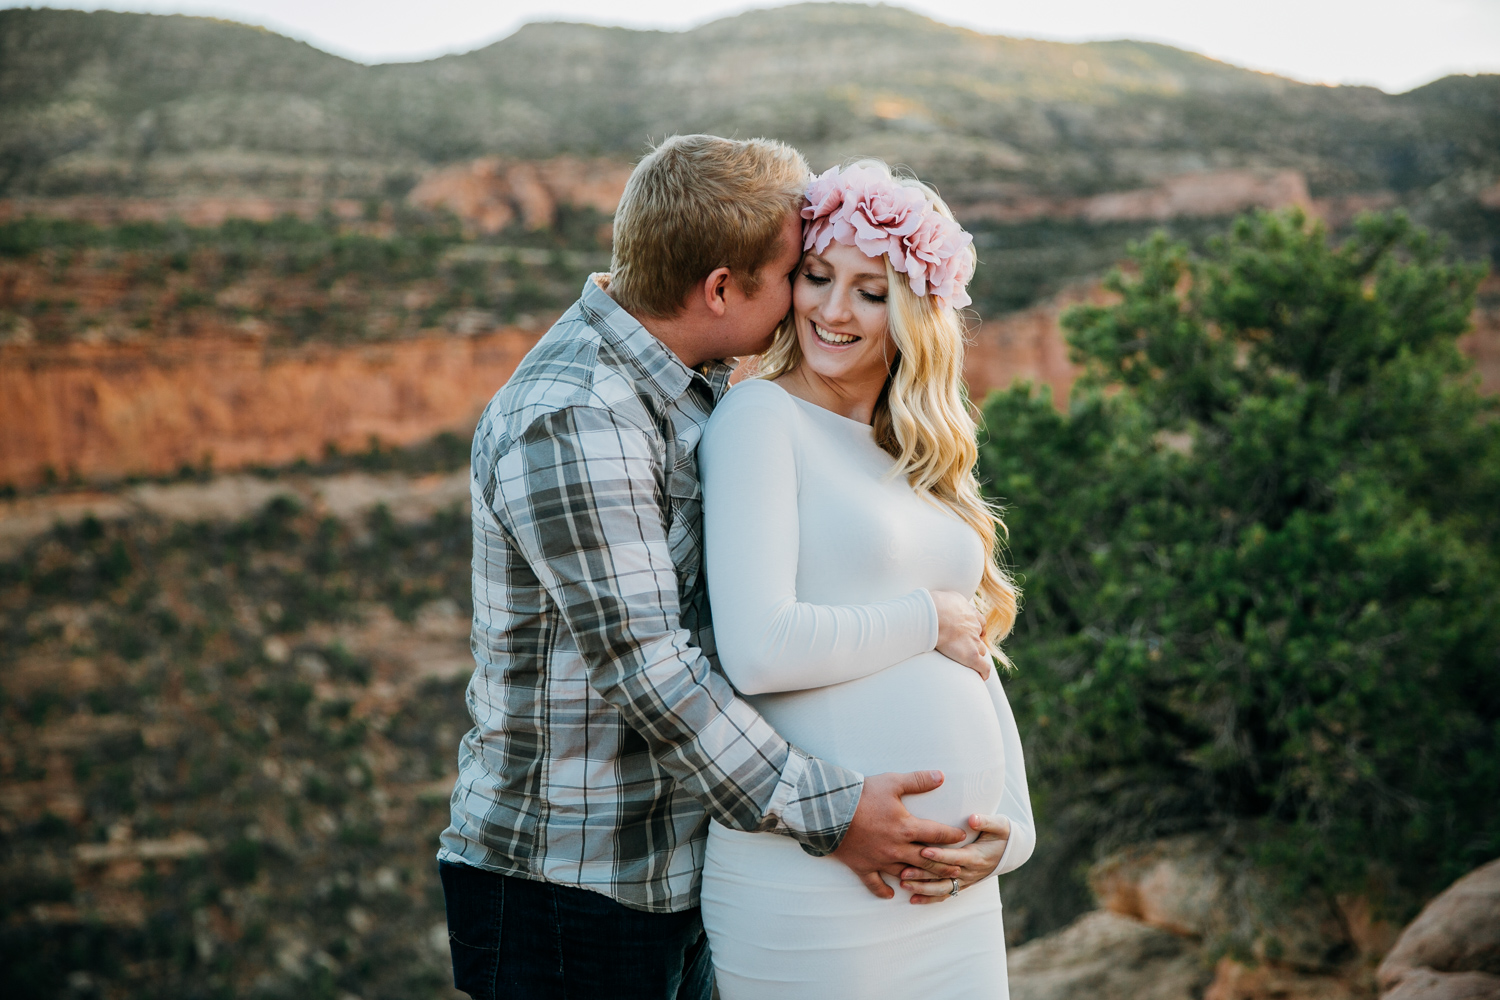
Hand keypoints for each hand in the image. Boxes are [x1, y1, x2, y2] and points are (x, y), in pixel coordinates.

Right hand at [831, 771, 967, 899]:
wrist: (828, 810)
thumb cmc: (861, 795)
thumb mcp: (892, 782)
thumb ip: (918, 780)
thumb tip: (940, 776)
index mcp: (906, 827)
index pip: (937, 834)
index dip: (952, 835)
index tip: (962, 838)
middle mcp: (897, 848)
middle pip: (927, 860)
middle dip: (945, 864)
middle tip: (958, 868)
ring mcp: (880, 860)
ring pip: (905, 874)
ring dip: (920, 879)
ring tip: (932, 882)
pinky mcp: (863, 866)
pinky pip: (875, 884)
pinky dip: (883, 890)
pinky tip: (892, 894)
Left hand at [898, 813, 1011, 904]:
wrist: (1010, 852)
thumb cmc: (1001, 835)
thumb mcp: (1000, 826)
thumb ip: (987, 822)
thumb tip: (973, 818)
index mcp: (976, 856)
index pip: (955, 857)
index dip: (940, 855)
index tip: (923, 851)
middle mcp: (969, 871)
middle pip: (943, 874)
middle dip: (923, 873)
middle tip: (903, 870)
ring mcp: (965, 880)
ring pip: (942, 888)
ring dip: (922, 888)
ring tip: (904, 884)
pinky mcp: (961, 884)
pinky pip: (945, 894)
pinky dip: (929, 898)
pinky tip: (913, 899)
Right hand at [932, 590, 990, 679]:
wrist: (934, 615)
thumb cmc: (932, 604)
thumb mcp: (941, 596)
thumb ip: (943, 601)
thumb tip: (933, 602)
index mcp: (968, 611)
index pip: (978, 621)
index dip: (975, 628)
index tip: (970, 633)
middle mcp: (974, 625)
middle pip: (979, 636)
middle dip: (974, 642)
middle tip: (964, 647)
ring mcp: (974, 640)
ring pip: (981, 650)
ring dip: (976, 655)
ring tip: (967, 662)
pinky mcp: (971, 655)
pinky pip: (983, 667)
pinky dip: (983, 672)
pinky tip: (981, 677)